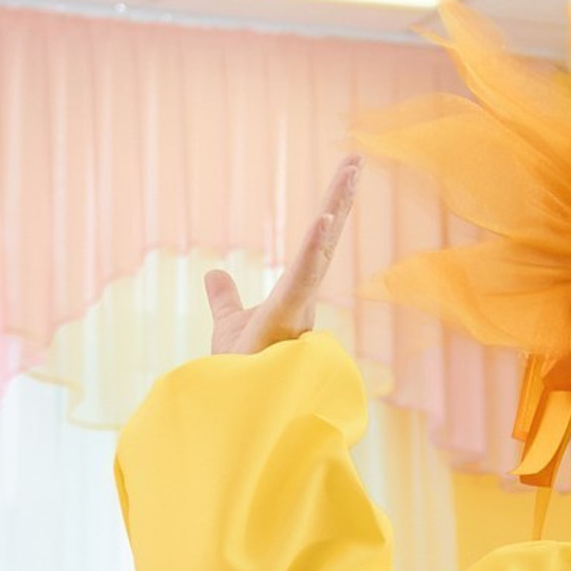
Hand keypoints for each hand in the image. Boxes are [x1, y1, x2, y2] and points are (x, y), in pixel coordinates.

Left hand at [205, 156, 359, 358]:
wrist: (233, 411)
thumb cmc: (238, 375)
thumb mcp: (229, 323)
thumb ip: (225, 297)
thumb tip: (214, 272)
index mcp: (294, 297)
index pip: (315, 246)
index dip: (331, 211)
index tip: (346, 174)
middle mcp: (303, 303)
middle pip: (325, 241)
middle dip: (341, 200)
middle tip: (356, 159)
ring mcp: (297, 312)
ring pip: (318, 254)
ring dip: (334, 212)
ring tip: (348, 175)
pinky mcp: (285, 322)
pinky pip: (301, 281)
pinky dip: (312, 252)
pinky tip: (322, 221)